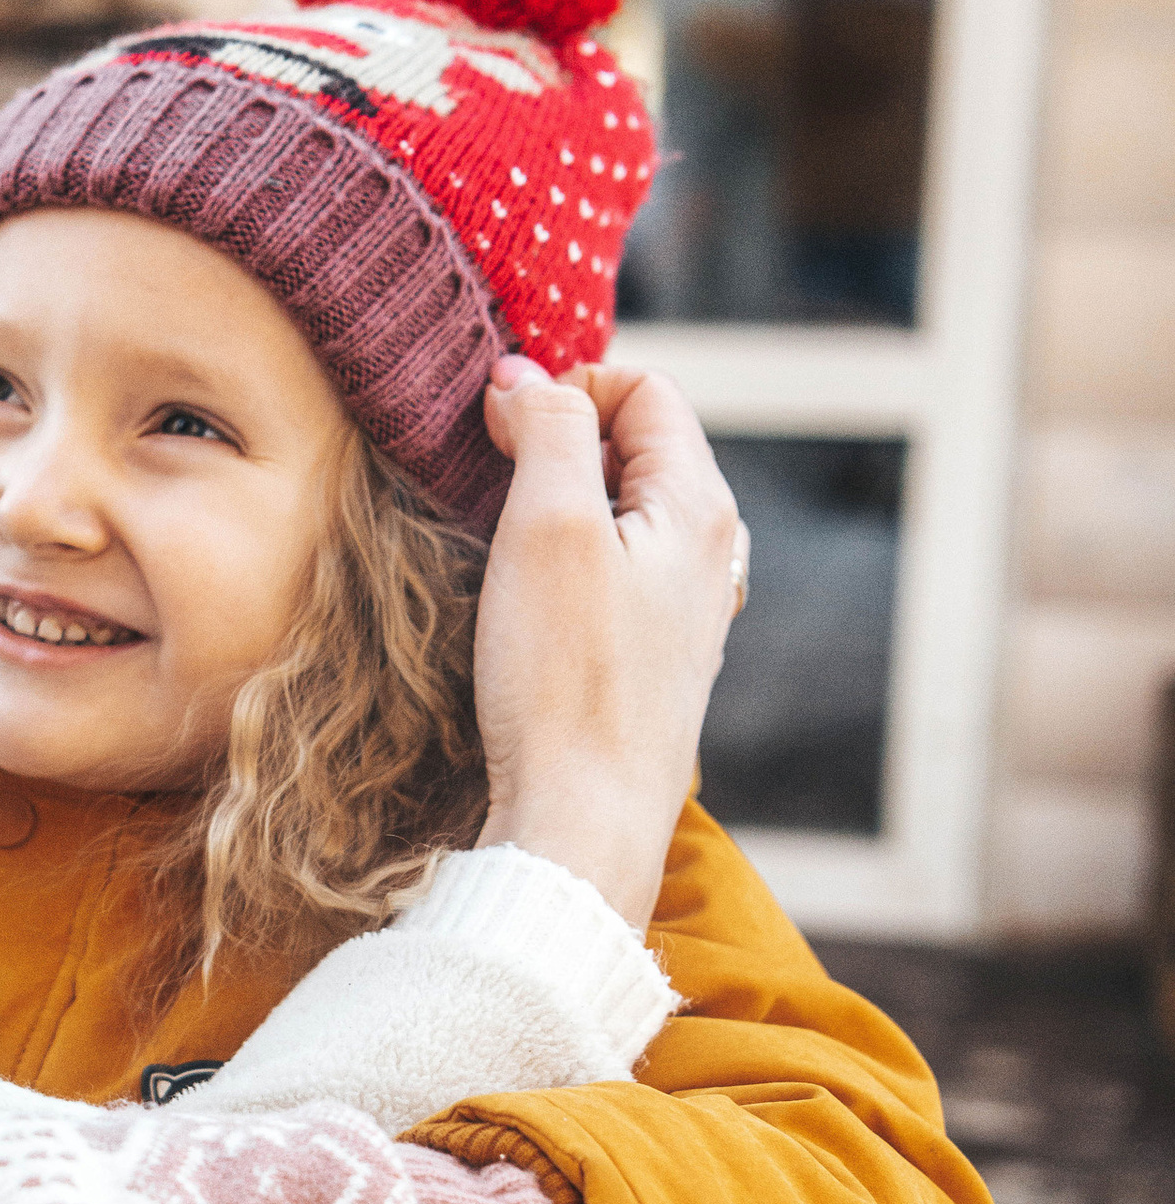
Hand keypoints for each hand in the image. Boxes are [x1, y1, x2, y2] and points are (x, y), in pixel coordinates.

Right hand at [473, 358, 742, 930]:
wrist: (582, 823)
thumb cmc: (567, 681)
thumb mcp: (548, 527)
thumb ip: (549, 431)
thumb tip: (526, 379)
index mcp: (700, 507)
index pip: (645, 388)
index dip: (568, 388)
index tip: (502, 431)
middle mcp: (711, 553)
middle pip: (636, 447)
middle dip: (559, 445)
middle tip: (492, 487)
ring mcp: (686, 612)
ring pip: (620, 514)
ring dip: (556, 508)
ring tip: (504, 548)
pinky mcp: (653, 662)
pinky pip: (613, 575)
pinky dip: (566, 565)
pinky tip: (526, 607)